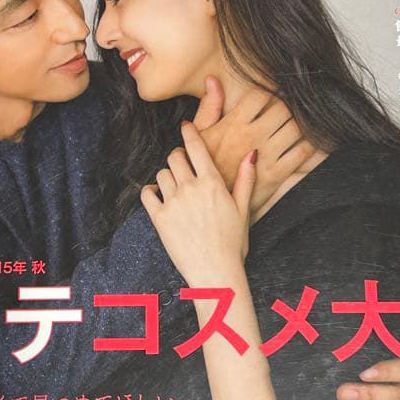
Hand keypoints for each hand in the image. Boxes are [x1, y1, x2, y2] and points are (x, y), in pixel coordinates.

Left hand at [141, 121, 255, 286]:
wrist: (215, 273)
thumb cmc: (233, 243)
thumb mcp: (243, 209)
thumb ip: (245, 179)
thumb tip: (252, 154)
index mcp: (212, 183)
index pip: (195, 147)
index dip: (189, 132)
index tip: (185, 126)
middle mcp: (190, 188)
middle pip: (175, 157)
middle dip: (178, 157)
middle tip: (183, 165)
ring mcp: (173, 202)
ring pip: (162, 174)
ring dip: (167, 176)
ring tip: (175, 187)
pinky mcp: (159, 218)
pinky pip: (147, 194)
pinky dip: (151, 192)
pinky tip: (158, 197)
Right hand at [193, 77, 317, 219]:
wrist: (209, 202)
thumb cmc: (204, 167)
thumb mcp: (200, 135)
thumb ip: (209, 106)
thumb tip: (212, 79)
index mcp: (234, 124)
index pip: (260, 95)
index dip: (268, 92)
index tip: (271, 95)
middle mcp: (252, 136)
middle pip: (283, 108)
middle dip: (286, 106)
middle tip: (287, 109)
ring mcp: (267, 155)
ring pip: (296, 128)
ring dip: (299, 123)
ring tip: (296, 124)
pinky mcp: (277, 174)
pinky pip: (302, 152)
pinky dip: (309, 145)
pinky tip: (305, 143)